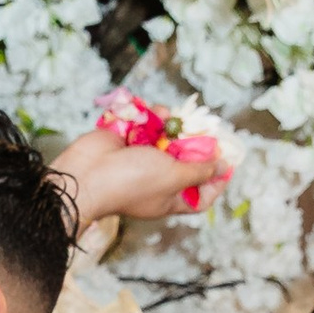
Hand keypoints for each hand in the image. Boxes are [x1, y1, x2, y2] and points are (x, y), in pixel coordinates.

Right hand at [50, 124, 230, 233]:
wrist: (86, 174)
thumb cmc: (130, 182)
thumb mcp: (174, 177)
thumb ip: (199, 170)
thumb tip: (222, 166)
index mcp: (170, 199)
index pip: (201, 197)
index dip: (216, 182)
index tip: (227, 162)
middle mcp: (157, 181)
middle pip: (186, 162)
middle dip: (196, 145)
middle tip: (205, 128)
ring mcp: (141, 160)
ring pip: (166, 140)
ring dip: (173, 126)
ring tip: (176, 118)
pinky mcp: (127, 141)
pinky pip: (146, 126)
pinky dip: (151, 118)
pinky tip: (154, 113)